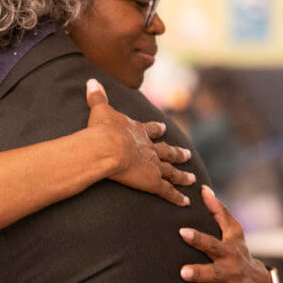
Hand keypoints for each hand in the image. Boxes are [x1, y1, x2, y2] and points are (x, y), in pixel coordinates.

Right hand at [85, 79, 194, 206]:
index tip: (164, 128)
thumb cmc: (103, 130)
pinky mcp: (153, 182)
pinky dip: (176, 197)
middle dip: (177, 153)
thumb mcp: (100, 109)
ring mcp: (153, 166)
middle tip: (187, 154)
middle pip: (167, 151)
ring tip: (192, 178)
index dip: (157, 129)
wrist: (108, 147)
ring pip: (172, 172)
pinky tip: (185, 202)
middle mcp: (150, 148)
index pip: (151, 130)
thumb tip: (91, 80)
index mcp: (139, 132)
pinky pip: (167, 191)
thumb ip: (97, 96)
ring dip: (182, 176)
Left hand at [179, 185, 272, 282]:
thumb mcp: (233, 232)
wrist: (260, 282)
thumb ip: (218, 211)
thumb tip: (202, 187)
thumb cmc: (238, 252)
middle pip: (214, 272)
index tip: (182, 232)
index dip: (197, 238)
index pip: (211, 243)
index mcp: (227, 253)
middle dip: (200, 273)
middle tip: (182, 272)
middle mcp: (231, 273)